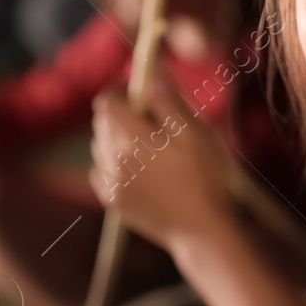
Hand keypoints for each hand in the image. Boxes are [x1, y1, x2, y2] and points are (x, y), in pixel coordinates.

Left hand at [88, 74, 232, 249]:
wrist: (203, 230)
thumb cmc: (204, 177)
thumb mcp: (193, 130)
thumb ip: (167, 99)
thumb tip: (152, 75)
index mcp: (128, 136)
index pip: (106, 101)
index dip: (122, 91)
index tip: (142, 93)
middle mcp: (110, 158)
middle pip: (103, 123)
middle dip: (123, 115)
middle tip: (155, 122)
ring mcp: (110, 183)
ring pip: (101, 148)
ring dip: (118, 141)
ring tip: (151, 150)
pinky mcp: (115, 203)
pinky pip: (103, 174)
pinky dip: (115, 166)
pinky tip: (140, 172)